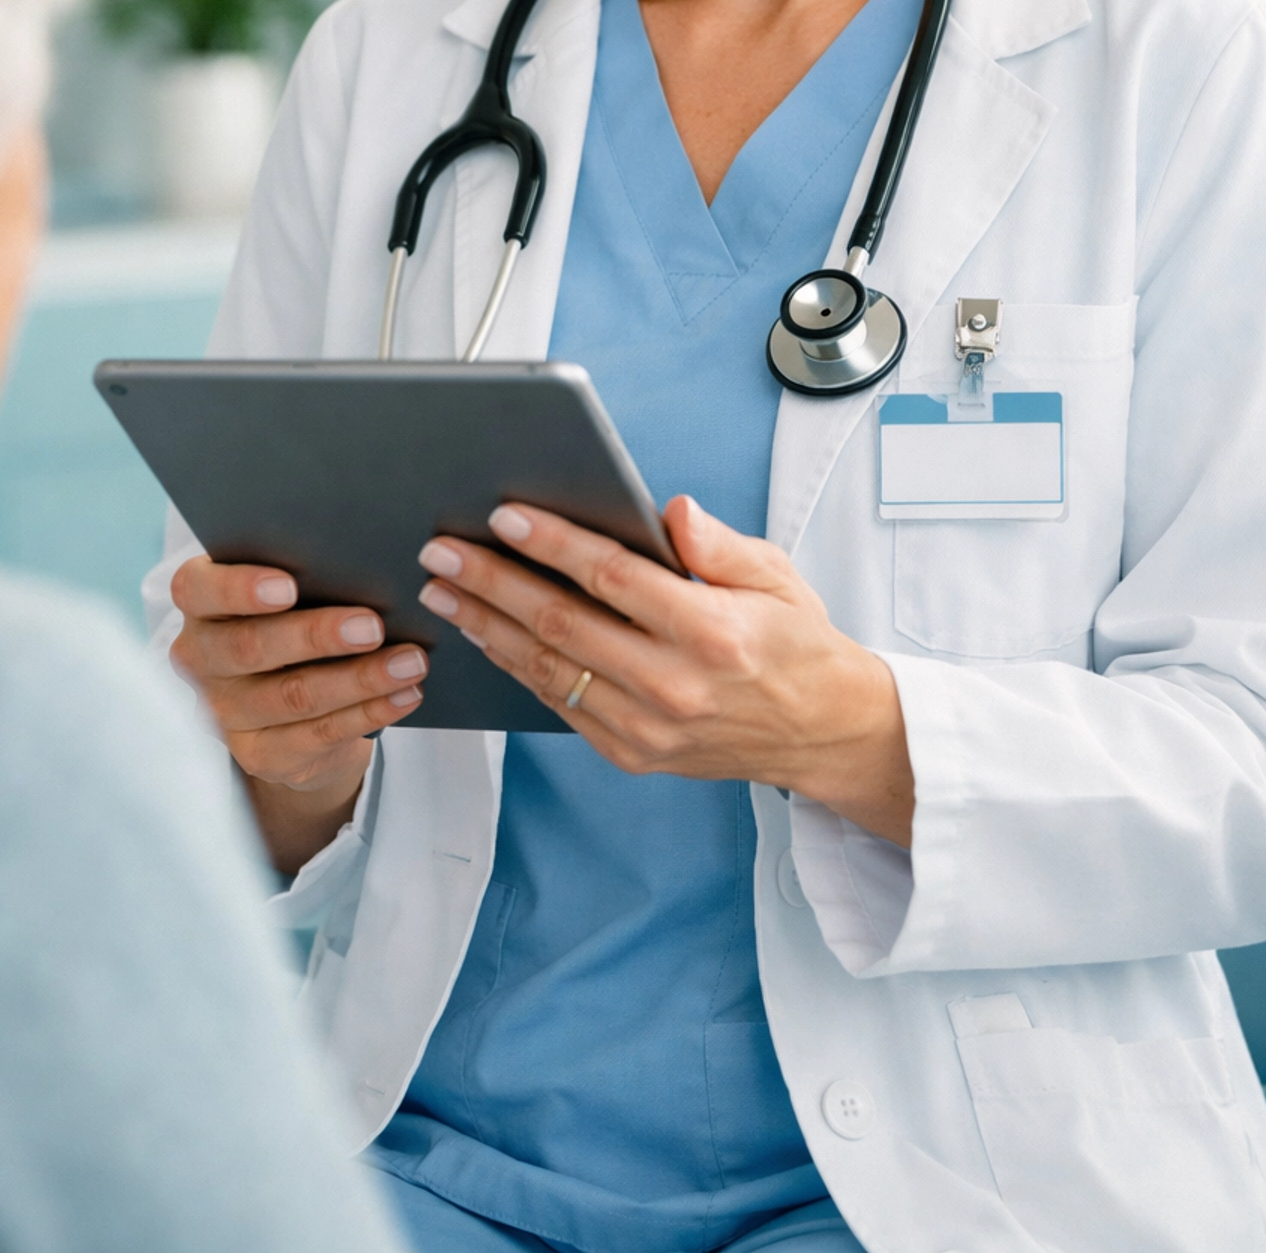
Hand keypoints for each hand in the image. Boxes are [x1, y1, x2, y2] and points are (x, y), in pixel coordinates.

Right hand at [169, 556, 425, 836]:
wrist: (289, 701)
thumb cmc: (294, 616)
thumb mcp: (289, 589)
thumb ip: (306, 571)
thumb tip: (365, 554)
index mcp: (200, 603)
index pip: (198, 590)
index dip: (239, 588)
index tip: (289, 585)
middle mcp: (201, 659)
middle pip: (250, 647)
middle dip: (316, 636)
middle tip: (371, 626)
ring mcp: (226, 712)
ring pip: (293, 696)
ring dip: (359, 679)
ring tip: (409, 662)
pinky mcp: (259, 754)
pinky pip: (318, 734)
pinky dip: (369, 712)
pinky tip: (405, 695)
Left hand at [417, 496, 913, 846]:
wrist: (823, 733)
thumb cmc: (797, 644)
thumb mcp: (777, 576)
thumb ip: (718, 545)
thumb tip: (671, 512)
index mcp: (711, 631)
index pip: (612, 577)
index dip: (552, 543)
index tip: (504, 515)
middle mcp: (673, 685)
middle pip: (561, 623)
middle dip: (491, 581)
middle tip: (441, 550)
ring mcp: (648, 727)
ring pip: (547, 669)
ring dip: (486, 625)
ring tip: (445, 588)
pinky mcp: (632, 753)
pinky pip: (558, 704)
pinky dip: (516, 665)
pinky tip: (486, 633)